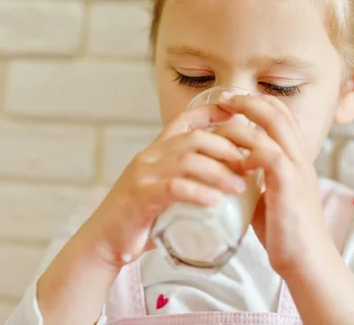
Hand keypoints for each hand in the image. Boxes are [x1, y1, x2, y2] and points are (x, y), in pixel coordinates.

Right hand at [88, 104, 246, 269]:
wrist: (104, 241)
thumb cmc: (141, 218)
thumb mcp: (165, 190)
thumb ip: (188, 180)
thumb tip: (231, 181)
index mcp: (157, 151)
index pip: (186, 119)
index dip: (213, 112)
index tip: (239, 116)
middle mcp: (149, 156)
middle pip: (194, 137)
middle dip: (227, 147)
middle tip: (249, 165)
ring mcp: (143, 174)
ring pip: (187, 160)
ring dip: (219, 172)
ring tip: (240, 187)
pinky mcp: (140, 196)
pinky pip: (174, 188)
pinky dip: (198, 192)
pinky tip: (215, 202)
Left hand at [214, 93, 331, 276]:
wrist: (306, 260)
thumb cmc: (284, 230)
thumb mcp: (268, 193)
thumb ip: (256, 175)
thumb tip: (231, 165)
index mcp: (295, 157)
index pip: (281, 115)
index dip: (256, 102)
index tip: (230, 101)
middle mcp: (300, 158)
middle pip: (277, 112)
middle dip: (248, 101)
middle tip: (223, 99)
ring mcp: (297, 171)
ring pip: (272, 129)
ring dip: (242, 123)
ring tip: (220, 125)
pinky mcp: (290, 187)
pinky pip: (270, 156)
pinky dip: (250, 152)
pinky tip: (236, 161)